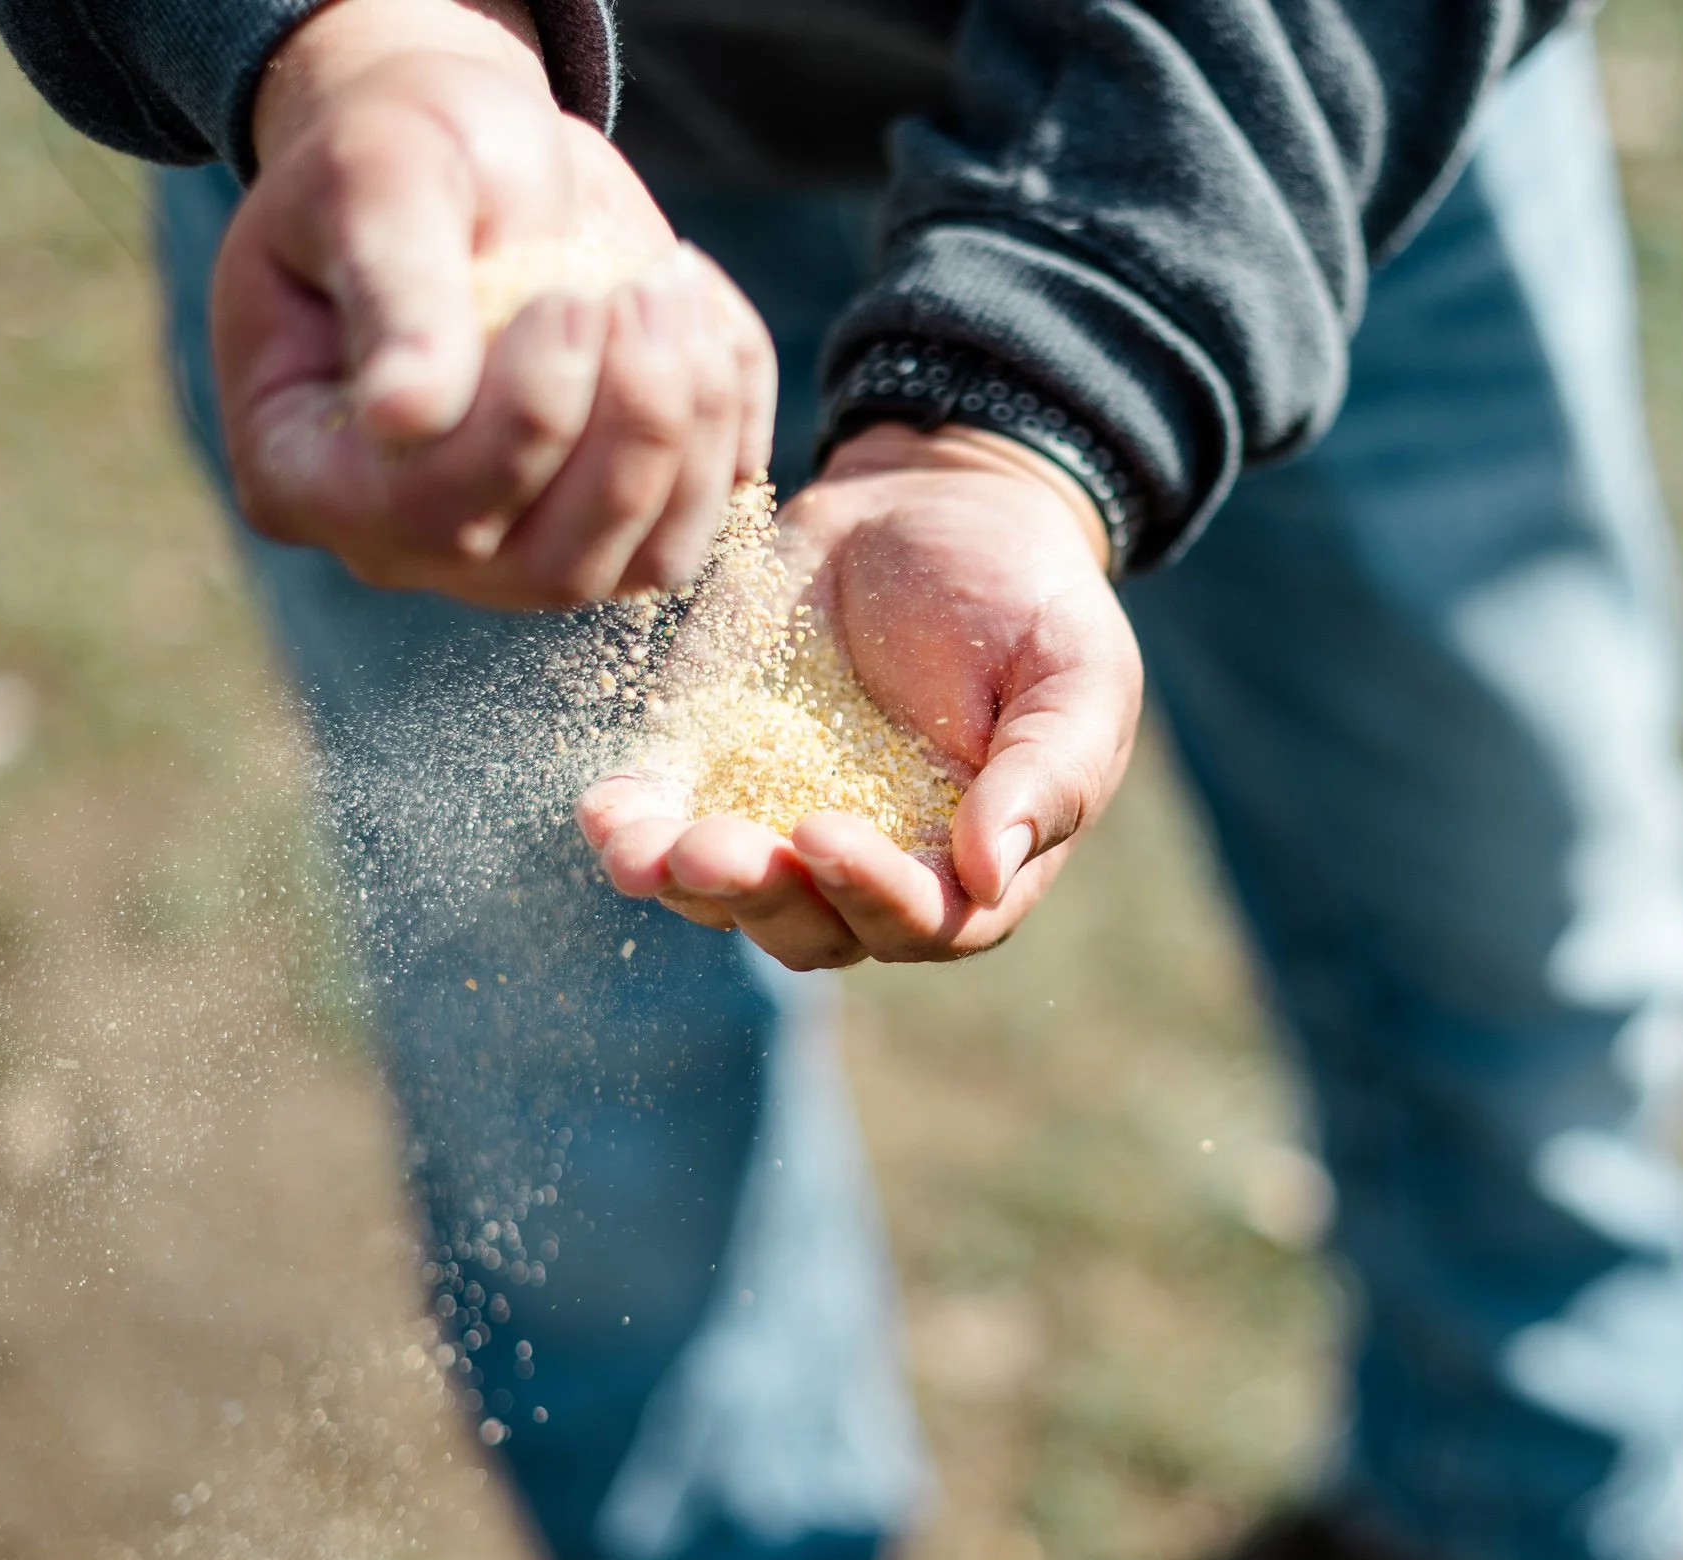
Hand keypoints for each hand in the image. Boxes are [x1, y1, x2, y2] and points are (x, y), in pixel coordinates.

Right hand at [212, 0, 775, 607]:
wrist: (473, 150)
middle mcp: (411, 541)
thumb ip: (392, 291)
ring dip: (691, 427)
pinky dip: (732, 416)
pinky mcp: (624, 522)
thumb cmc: (403, 152)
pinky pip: (713, 517)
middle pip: (549, 565)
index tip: (573, 299)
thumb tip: (403, 416)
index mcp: (305, 469)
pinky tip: (699, 314)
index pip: (424, 513)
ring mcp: (525, 546)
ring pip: (646, 562)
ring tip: (674, 288)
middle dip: (630, 427)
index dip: (523, 421)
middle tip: (652, 287)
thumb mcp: (379, 181)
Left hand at [577, 424, 1142, 966]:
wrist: (937, 506)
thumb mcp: (1077, 672)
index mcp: (970, 862)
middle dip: (764, 900)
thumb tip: (990, 872)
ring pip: (729, 898)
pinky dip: (629, 831)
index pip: (924, 923)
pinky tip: (605, 818)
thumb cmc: (1030, 598)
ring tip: (649, 848)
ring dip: (687, 883)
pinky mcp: (710, 762)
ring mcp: (781, 817)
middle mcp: (870, 862)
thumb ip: (1052, 771)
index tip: (826, 834)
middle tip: (720, 848)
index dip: (874, 898)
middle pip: (815, 930)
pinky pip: (662, 820)